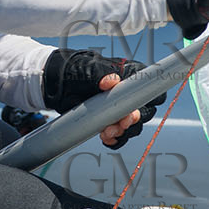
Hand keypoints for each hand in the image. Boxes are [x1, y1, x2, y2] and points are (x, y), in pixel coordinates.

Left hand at [42, 47, 161, 150]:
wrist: (58, 84)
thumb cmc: (76, 69)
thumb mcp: (88, 68)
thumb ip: (101, 72)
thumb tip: (111, 81)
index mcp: (130, 76)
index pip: (151, 89)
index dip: (149, 101)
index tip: (136, 109)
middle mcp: (128, 94)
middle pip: (144, 112)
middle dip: (132, 121)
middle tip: (120, 124)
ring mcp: (119, 109)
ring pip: (132, 126)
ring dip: (122, 132)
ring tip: (107, 132)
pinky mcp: (110, 121)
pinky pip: (119, 136)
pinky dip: (114, 140)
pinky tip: (106, 139)